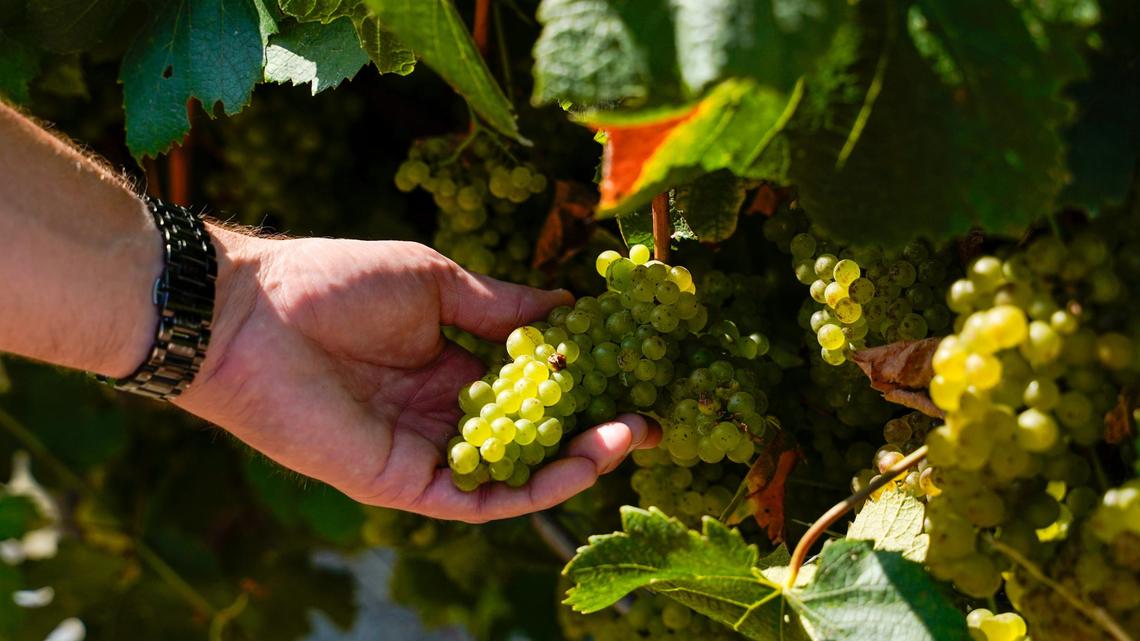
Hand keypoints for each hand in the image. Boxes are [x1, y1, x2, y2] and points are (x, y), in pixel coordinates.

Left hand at [174, 228, 659, 521]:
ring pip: (512, 474)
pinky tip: (581, 460)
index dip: (579, 384)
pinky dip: (532, 487)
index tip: (632, 369)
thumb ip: (500, 304)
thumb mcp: (436, 282)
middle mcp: (441, 414)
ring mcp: (424, 453)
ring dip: (576, 461)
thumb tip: (568, 302)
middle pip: (529, 436)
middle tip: (651, 419)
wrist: (249, 311)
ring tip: (631, 436)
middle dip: (591, 429)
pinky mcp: (403, 484)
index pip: (526, 386)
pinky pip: (479, 499)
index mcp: (447, 364)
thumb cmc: (334, 281)